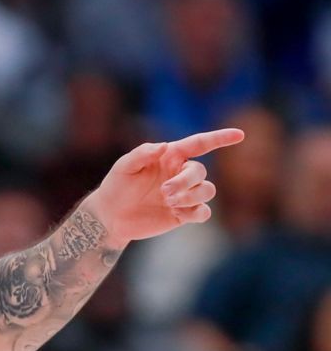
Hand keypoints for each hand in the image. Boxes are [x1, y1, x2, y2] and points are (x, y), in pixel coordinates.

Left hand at [85, 128, 245, 246]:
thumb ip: (143, 153)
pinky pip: (204, 211)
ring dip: (191, 196)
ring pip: (208, 190)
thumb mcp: (124, 166)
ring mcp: (184, 194)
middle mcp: (180, 173)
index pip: (198, 144)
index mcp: (169, 157)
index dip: (219, 138)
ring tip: (168, 202)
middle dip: (186, 182)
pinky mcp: (184, 213)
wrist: (111, 215)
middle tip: (164, 192)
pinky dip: (195, 212)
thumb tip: (164, 146)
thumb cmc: (116, 186)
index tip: (239, 134)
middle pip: (200, 171)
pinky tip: (176, 213)